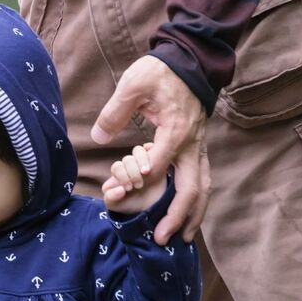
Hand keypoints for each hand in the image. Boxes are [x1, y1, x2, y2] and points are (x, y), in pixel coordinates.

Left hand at [91, 55, 208, 244]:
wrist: (189, 61)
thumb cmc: (160, 72)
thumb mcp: (133, 84)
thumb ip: (115, 111)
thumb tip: (99, 136)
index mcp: (176, 131)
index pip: (159, 165)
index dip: (141, 180)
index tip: (122, 190)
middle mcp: (192, 144)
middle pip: (192, 187)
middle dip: (179, 216)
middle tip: (161, 239)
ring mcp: (198, 147)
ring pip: (202, 187)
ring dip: (193, 214)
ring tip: (182, 239)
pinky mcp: (197, 149)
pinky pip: (200, 180)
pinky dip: (195, 201)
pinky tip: (185, 217)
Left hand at [102, 143, 165, 213]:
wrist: (150, 208)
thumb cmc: (129, 205)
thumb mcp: (116, 205)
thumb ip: (111, 198)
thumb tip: (119, 190)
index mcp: (118, 174)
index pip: (117, 167)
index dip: (122, 176)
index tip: (128, 189)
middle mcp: (128, 166)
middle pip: (128, 159)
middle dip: (132, 171)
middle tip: (139, 185)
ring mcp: (142, 163)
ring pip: (138, 151)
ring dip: (142, 159)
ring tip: (147, 172)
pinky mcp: (156, 162)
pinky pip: (153, 149)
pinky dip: (153, 148)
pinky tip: (156, 157)